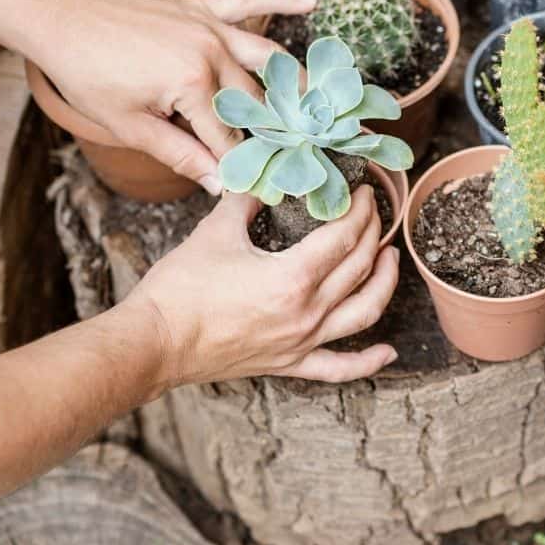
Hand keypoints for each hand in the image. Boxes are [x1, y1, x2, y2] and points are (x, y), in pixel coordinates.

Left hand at [34, 0, 314, 193]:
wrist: (62, 20)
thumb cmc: (89, 77)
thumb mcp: (131, 127)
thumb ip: (180, 155)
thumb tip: (218, 185)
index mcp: (192, 85)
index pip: (229, 137)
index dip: (245, 166)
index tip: (268, 188)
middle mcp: (210, 52)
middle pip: (254, 102)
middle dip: (276, 131)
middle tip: (303, 154)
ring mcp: (209, 27)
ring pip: (265, 57)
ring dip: (294, 80)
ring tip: (317, 103)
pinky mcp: (201, 9)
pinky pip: (247, 2)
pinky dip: (279, 1)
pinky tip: (311, 3)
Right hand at [122, 185, 399, 383]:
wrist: (154, 342)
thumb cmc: (180, 288)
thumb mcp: (216, 231)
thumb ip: (246, 199)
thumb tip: (263, 177)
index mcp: (293, 277)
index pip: (344, 236)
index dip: (359, 209)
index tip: (363, 191)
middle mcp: (306, 313)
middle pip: (359, 267)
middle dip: (373, 233)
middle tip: (373, 211)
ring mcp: (301, 342)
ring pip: (364, 313)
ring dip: (383, 284)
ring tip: (389, 259)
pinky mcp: (288, 364)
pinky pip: (338, 368)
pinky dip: (367, 362)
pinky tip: (387, 351)